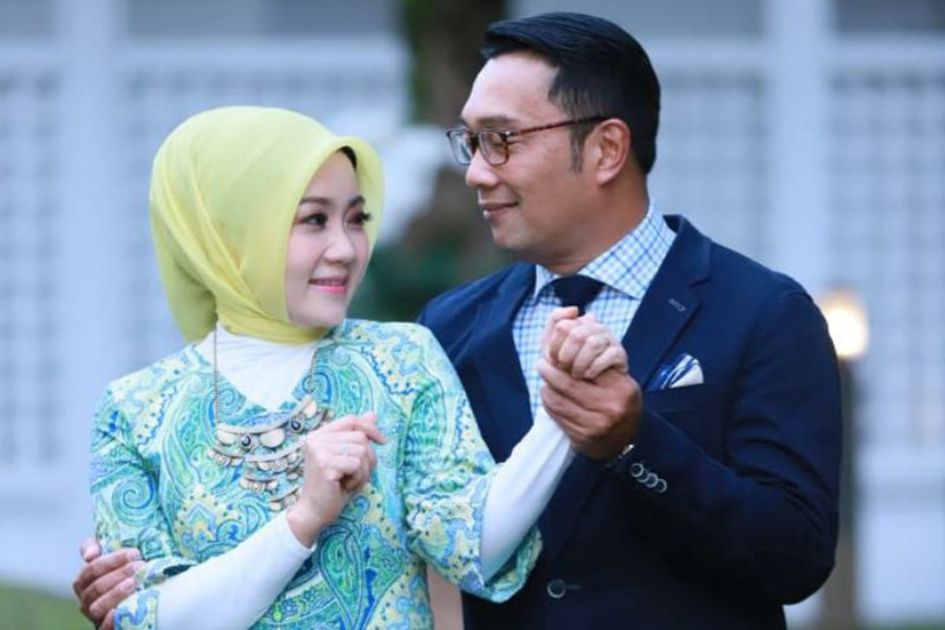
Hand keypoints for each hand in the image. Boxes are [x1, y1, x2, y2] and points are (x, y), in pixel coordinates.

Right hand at [73, 538, 142, 629]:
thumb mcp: (109, 555)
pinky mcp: (104, 628)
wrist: (138, 601)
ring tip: (134, 582)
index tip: (135, 553)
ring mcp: (94, 616)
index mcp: (83, 581)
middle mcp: (86, 599)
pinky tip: (120, 611)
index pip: (91, 569)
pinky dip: (109, 620)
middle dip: (119, 574)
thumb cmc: (122, 571)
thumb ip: (94, 546)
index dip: (112, 560)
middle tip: (140, 565)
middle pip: (97, 587)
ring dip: (116, 593)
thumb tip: (90, 554)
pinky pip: (103, 628)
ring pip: (98, 606)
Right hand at [286, 413, 385, 546]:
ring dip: (363, 471)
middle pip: (360, 437)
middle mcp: (316, 439)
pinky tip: (345, 487)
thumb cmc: (334, 486)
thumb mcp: (348, 458)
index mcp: (319, 434)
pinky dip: (358, 479)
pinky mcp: (325, 465)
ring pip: (361, 451)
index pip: (351, 420)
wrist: (315, 511)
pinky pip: (357, 465)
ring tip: (349, 481)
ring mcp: (319, 451)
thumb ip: (357, 435)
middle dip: (368, 458)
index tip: (382, 441)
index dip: (370, 428)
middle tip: (356, 475)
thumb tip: (373, 414)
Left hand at [537, 358, 641, 459]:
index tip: (557, 354)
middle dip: (550, 371)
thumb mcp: (621, 383)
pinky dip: (549, 404)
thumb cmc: (620, 404)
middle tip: (541, 364)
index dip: (567, 359)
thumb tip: (568, 353)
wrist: (625, 442)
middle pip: (568, 384)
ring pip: (558, 401)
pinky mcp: (582, 438)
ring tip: (544, 381)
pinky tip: (549, 397)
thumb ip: (601, 368)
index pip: (588, 368)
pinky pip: (557, 416)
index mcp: (621, 389)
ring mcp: (595, 425)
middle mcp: (610, 408)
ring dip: (546, 388)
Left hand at [543, 307, 627, 378]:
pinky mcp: (621, 354)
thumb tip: (575, 310)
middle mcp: (596, 327)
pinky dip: (595, 367)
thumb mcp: (556, 351)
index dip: (553, 345)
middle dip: (566, 356)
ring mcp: (610, 339)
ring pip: (592, 343)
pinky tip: (589, 375)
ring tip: (577, 374)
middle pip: (576, 335)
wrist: (599, 388)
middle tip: (564, 369)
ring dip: (580, 363)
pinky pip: (609, 355)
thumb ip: (553, 329)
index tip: (553, 361)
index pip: (561, 326)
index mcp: (579, 323)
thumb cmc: (572, 368)